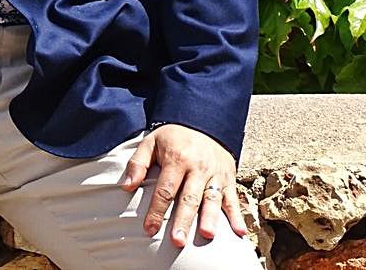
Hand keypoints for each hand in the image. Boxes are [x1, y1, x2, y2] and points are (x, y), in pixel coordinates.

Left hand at [121, 123, 245, 246]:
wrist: (203, 123)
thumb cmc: (173, 138)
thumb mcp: (150, 142)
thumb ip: (138, 163)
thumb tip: (126, 186)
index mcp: (177, 159)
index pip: (165, 189)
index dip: (156, 210)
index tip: (149, 229)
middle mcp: (198, 168)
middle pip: (189, 198)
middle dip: (183, 220)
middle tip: (177, 241)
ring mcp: (215, 174)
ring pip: (213, 199)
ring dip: (210, 218)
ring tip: (207, 235)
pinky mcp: (229, 179)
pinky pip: (233, 198)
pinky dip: (238, 215)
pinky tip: (239, 231)